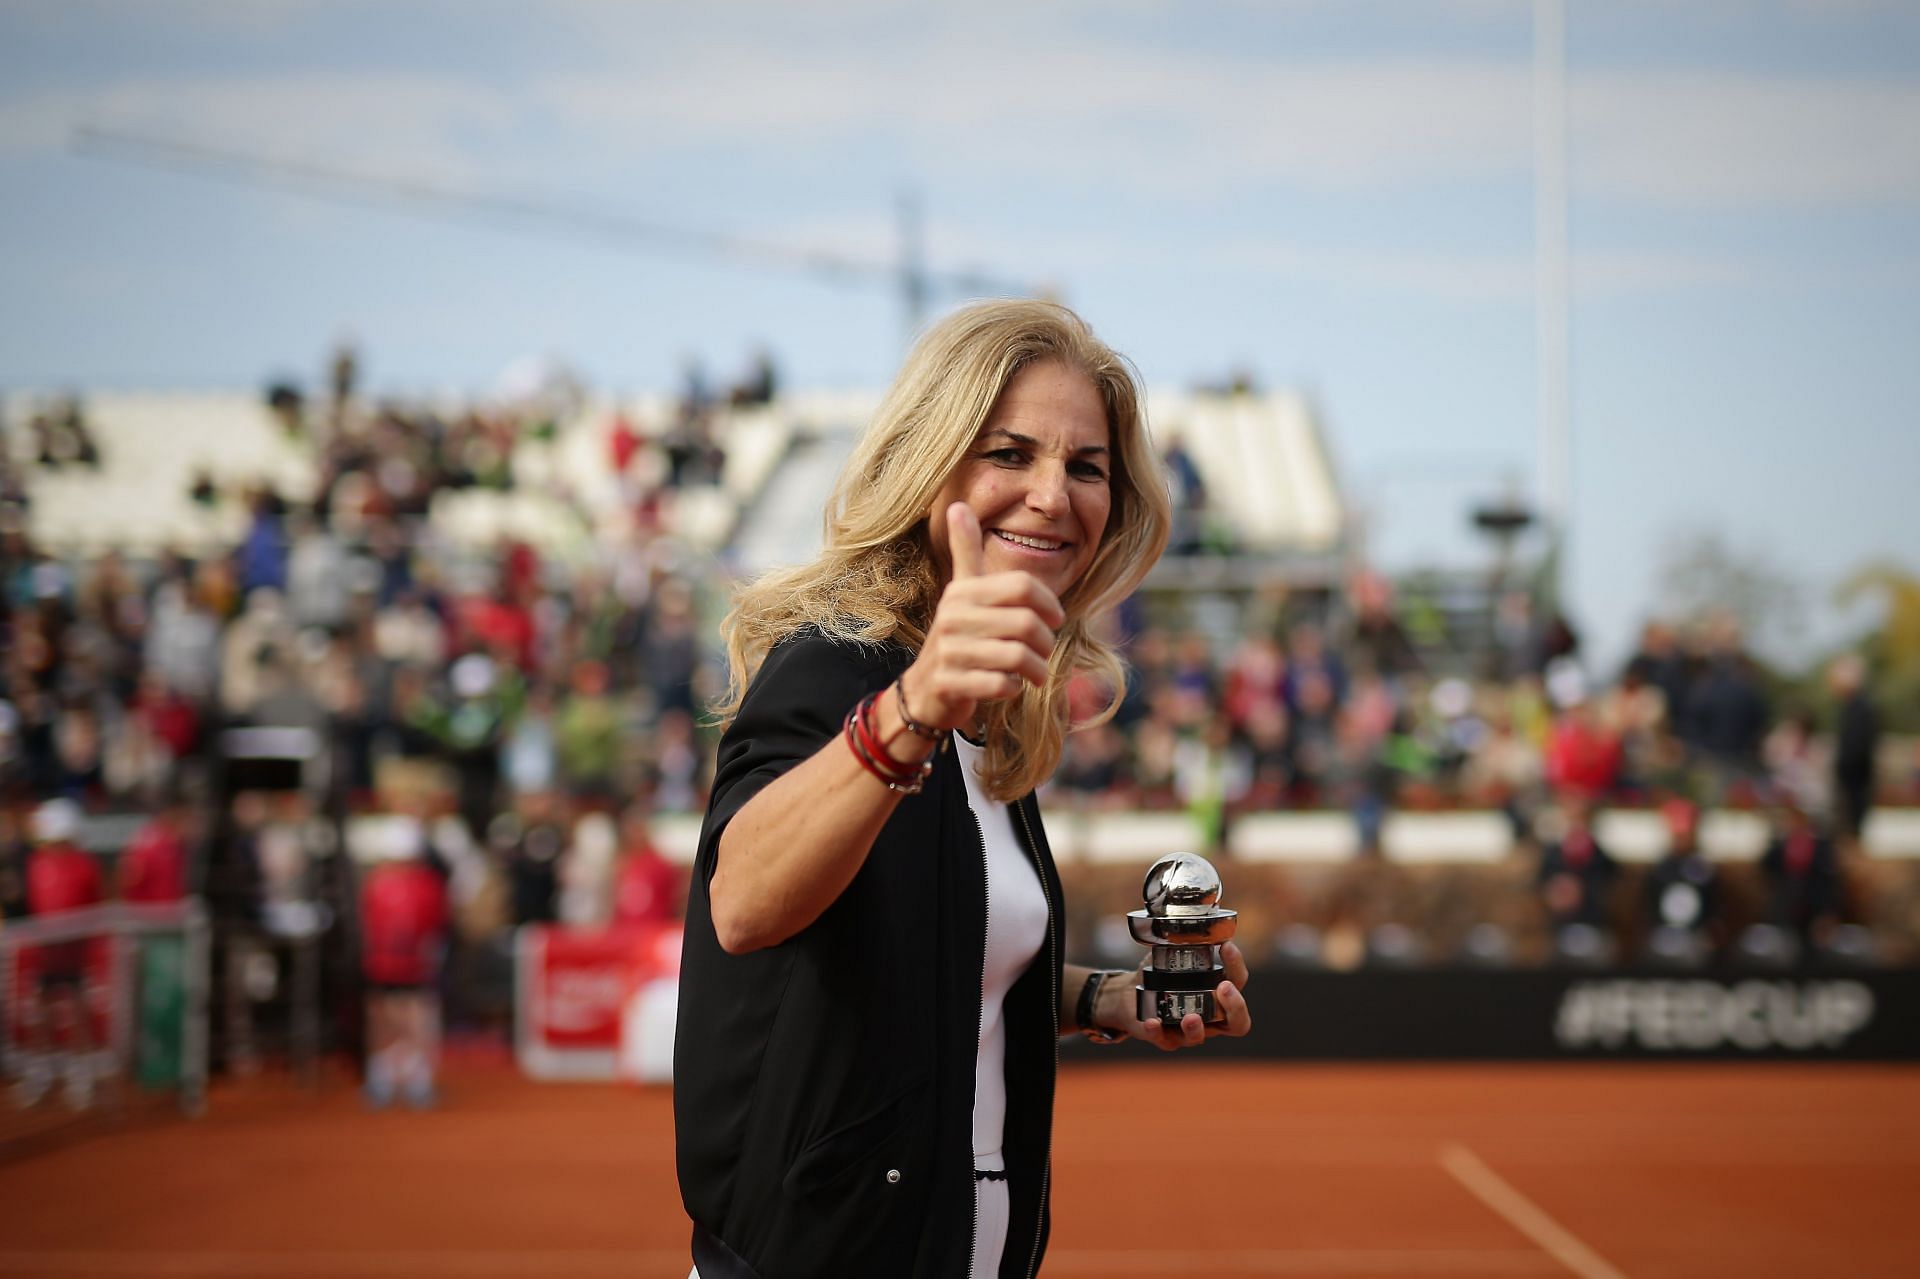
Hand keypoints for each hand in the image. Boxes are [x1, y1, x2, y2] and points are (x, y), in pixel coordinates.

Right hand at [898, 502, 1064, 731]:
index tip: (1055, 619)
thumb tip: (957, 504)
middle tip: (1044, 652)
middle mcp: (952, 617)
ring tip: (1034, 672)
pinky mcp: (950, 683)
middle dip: (1046, 643)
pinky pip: (1001, 685)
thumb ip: (965, 550)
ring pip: (1018, 657)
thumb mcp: (961, 591)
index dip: (1049, 603)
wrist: (926, 689)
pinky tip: (1010, 686)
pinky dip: (1013, 688)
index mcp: (962, 591)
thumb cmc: (958, 635)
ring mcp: (949, 651)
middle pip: (1026, 624)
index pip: (1022, 586)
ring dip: (1036, 669)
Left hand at [1112, 940, 1252, 1051]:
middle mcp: (1210, 1016)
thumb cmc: (1159, 976)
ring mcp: (1188, 1030)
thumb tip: (1186, 917)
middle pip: (1239, 1022)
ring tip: (1191, 1015)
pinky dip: (1159, 1031)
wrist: (1129, 996)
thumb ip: (1182, 941)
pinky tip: (1152, 1021)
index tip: (1227, 946)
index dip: (1237, 966)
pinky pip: (1165, 1040)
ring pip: (1201, 1037)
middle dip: (1236, 1006)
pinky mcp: (1165, 1038)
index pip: (1239, 982)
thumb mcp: (1170, 955)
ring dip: (1197, 1027)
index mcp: (1217, 994)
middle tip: (1224, 988)